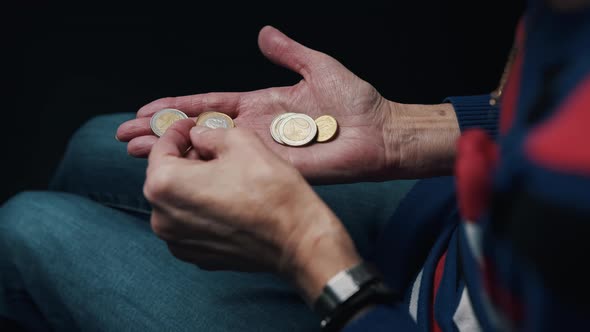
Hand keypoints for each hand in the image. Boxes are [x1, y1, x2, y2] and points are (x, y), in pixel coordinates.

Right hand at [118, 25, 398, 182]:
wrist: (382, 133)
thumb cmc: (356, 102)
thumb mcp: (318, 66)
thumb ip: (288, 52)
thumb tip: (264, 32)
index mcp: (261, 106)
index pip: (208, 106)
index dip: (177, 107)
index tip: (145, 109)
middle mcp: (255, 132)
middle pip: (198, 132)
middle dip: (161, 133)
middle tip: (125, 136)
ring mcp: (262, 154)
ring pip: (208, 155)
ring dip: (172, 154)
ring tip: (137, 154)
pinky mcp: (275, 172)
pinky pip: (234, 171)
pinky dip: (205, 172)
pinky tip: (178, 173)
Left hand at [145, 119, 360, 301]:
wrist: (297, 239)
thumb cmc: (271, 191)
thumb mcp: (241, 141)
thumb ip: (209, 133)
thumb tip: (198, 137)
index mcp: (164, 184)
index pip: (161, 148)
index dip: (178, 131)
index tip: (192, 126)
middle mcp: (162, 217)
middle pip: (165, 177)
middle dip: (186, 158)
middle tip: (211, 148)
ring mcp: (177, 241)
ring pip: (178, 201)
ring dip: (193, 185)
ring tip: (223, 174)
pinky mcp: (196, 256)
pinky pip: (190, 224)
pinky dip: (202, 209)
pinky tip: (227, 200)